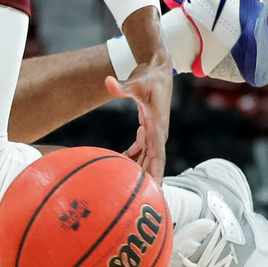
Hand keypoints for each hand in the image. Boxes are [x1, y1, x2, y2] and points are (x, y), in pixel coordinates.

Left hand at [108, 62, 171, 177]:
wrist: (158, 66)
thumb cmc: (149, 75)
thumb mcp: (137, 81)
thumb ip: (123, 86)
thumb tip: (108, 82)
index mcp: (157, 125)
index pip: (157, 154)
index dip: (156, 171)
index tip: (155, 188)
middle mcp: (158, 130)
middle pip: (153, 160)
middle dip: (148, 179)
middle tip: (142, 199)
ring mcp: (154, 129)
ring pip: (147, 156)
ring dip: (139, 170)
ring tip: (130, 188)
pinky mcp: (149, 126)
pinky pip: (141, 147)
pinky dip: (133, 156)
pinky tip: (121, 162)